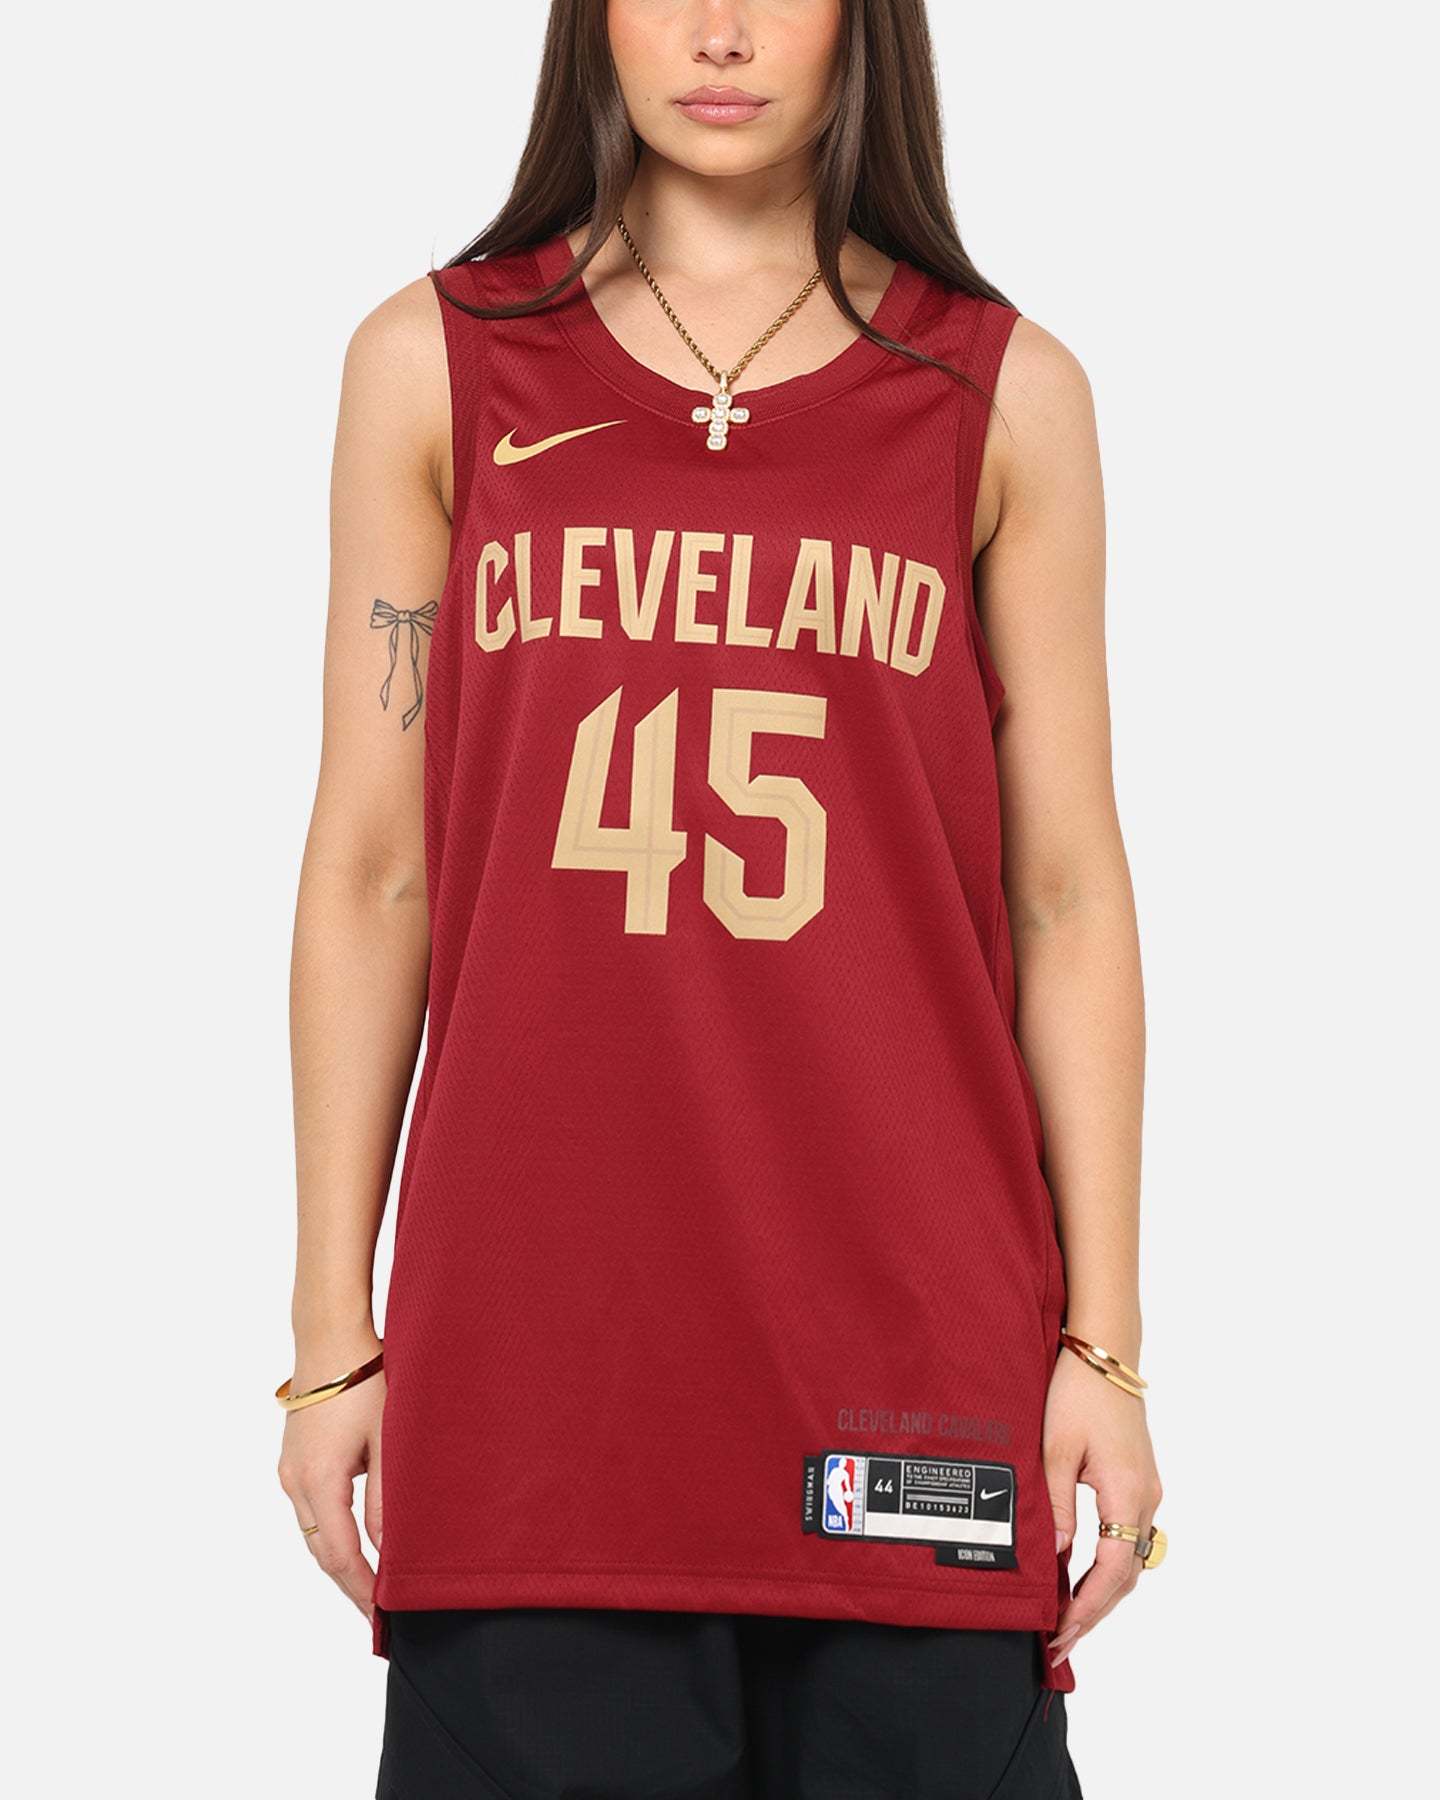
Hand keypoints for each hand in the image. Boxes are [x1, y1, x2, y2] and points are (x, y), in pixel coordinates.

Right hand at [277, 1335, 384, 1619]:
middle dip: (350, 1584)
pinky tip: (355, 1539)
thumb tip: (391, 1551)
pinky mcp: (294, 1459)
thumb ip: (388, 1499)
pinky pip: (312, 1509)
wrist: (330, 1338)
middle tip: (379, 1615)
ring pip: (314, 1532)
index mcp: (318, 1481)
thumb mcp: (389, 1440)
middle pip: (321, 1552)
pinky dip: (331, 1532)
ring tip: (372, 1585)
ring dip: (340, 1559)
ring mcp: (290, 1470)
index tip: (383, 1617)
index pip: (339, 1555)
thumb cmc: (366, 1380)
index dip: (361, 1590)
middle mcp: (295, 1482)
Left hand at [1042, 1343, 1161, 1666]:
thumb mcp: (1056, 1448)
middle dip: (1093, 1613)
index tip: (1060, 1635)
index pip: (1112, 1571)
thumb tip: (1053, 1556)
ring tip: (1067, 1622)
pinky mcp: (1139, 1481)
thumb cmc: (1077, 1392)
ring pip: (1129, 1560)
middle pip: (1126, 1576)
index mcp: (1128, 1493)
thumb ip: (1055, 1505)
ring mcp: (1147, 1491)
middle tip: (1059, 1644)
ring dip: (1101, 1593)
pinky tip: (1081, 1578)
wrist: (1105, 1351)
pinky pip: (1127, 1539)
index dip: (1086, 1609)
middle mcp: (1146, 1498)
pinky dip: (1107, 1567)